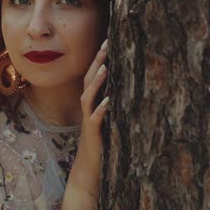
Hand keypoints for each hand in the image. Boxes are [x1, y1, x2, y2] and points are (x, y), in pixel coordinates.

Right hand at [62, 39, 108, 209]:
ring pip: (88, 97)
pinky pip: (96, 120)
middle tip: (107, 43)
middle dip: (97, 61)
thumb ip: (110, 103)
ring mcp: (89, 121)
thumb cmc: (100, 143)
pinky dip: (102, 109)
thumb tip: (122, 86)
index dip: (99, 58)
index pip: (93, 76)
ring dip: (96, 82)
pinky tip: (109, 101)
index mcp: (92, 103)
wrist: (88, 169)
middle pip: (88, 80)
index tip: (109, 40)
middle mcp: (88, 109)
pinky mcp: (93, 134)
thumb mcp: (105, 119)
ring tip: (105, 68)